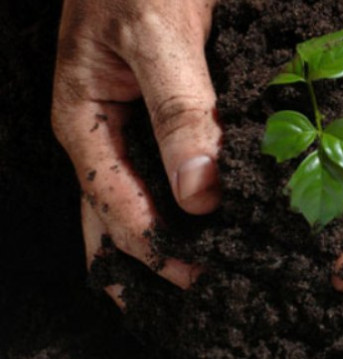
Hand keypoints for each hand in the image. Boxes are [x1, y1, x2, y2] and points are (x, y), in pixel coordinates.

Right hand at [52, 0, 219, 303]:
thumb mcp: (157, 39)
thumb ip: (179, 112)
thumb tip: (199, 192)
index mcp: (85, 122)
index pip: (115, 207)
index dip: (155, 249)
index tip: (197, 277)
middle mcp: (100, 132)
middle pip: (116, 215)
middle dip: (148, 258)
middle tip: (191, 293)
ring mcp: (123, 125)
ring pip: (136, 197)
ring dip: (160, 236)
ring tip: (191, 273)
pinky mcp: (150, 114)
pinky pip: (158, 169)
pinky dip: (177, 199)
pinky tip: (199, 217)